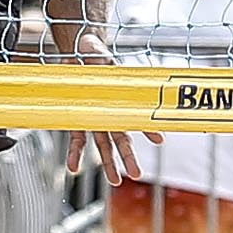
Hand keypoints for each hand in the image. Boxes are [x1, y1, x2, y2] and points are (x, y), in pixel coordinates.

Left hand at [48, 24, 157, 184]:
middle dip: (128, 157)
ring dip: (107, 163)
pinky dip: (75, 154)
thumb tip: (95, 52)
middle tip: (135, 174)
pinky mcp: (77, 120)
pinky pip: (77, 140)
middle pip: (121, 138)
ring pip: (103, 145)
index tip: (159, 140)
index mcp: (120, 100)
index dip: (148, 128)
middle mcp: (110, 112)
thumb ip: (97, 56)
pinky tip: (73, 168)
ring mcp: (94, 118)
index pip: (137, 117)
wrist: (78, 56)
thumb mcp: (97, 54)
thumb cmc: (93, 54)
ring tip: (114, 181)